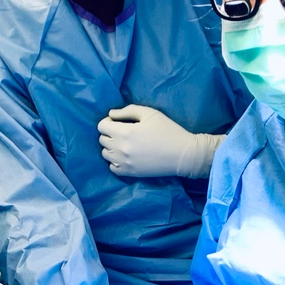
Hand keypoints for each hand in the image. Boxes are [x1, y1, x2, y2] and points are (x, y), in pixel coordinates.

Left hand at [97, 104, 223, 177]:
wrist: (182, 155)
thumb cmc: (168, 130)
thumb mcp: (150, 113)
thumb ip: (128, 111)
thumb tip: (111, 114)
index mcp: (125, 132)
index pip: (101, 126)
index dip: (109, 121)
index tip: (119, 122)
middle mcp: (120, 149)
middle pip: (102, 139)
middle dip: (110, 133)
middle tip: (124, 132)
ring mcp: (123, 163)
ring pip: (105, 154)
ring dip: (112, 147)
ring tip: (125, 144)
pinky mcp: (129, 173)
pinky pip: (112, 167)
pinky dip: (115, 161)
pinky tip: (126, 156)